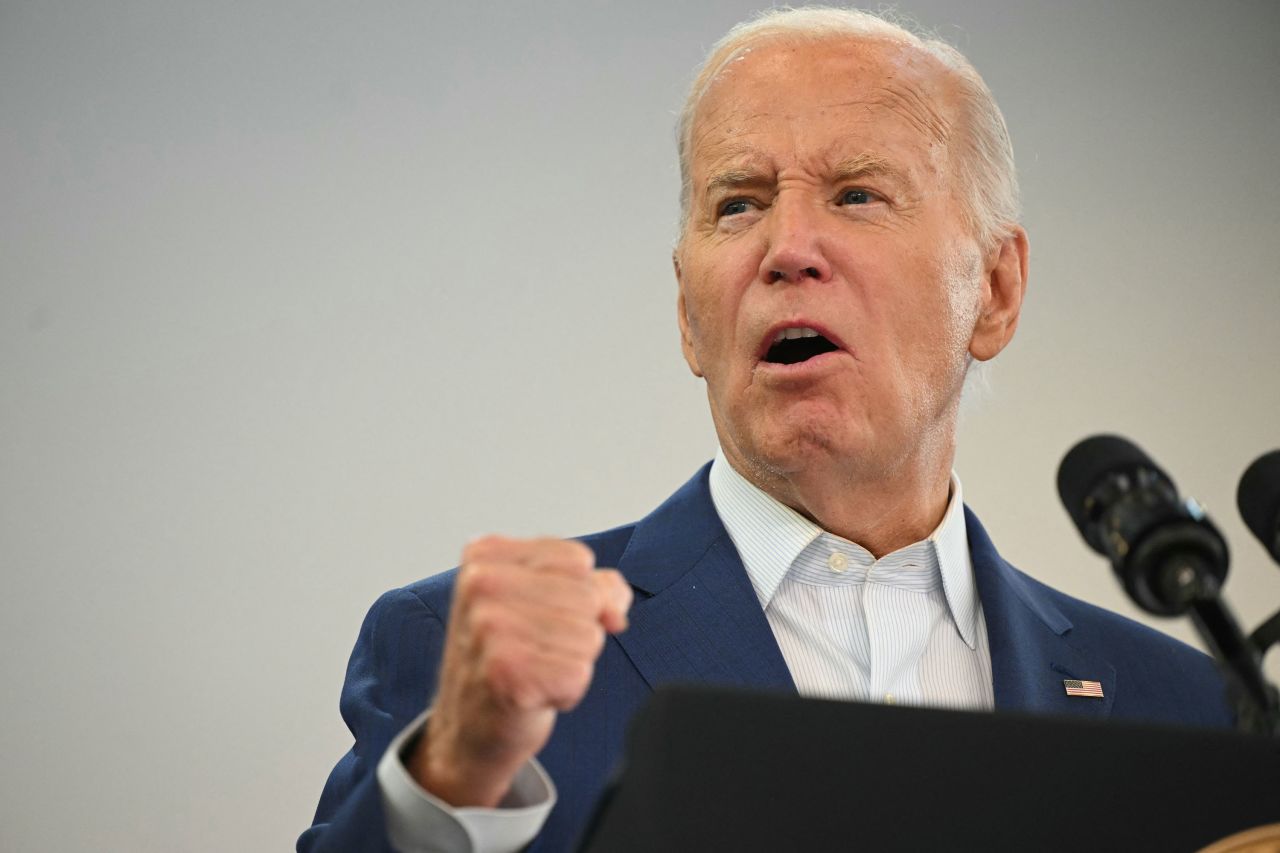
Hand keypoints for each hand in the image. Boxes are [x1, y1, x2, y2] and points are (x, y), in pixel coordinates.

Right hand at [408, 535, 632, 806]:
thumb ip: (592, 587)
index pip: (577, 560)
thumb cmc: (504, 661)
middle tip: (533, 652)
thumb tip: (614, 608)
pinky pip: (579, 673)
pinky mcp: (505, 672)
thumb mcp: (541, 604)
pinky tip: (532, 695)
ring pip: (588, 635)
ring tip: (532, 672)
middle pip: (587, 597)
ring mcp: (489, 626)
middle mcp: (481, 583)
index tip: (538, 619)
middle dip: (575, 632)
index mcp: (487, 555)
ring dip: (571, 663)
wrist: (469, 729)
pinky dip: (566, 692)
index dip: (576, 596)